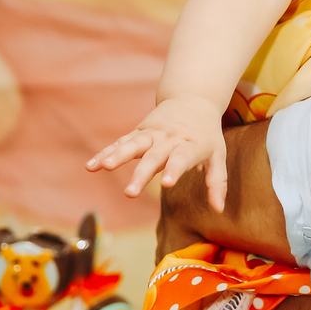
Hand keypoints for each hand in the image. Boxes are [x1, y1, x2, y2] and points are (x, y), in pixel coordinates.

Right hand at [87, 96, 228, 210]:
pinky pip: (120, 143)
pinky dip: (106, 153)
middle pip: (153, 156)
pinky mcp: (139, 132)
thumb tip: (218, 210)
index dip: (174, 170)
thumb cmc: (207, 134)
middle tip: (130, 193)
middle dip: (141, 174)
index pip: (182, 158)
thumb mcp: (218, 155)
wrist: (193, 99)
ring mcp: (152, 134)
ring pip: (133, 145)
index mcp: (191, 145)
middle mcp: (169, 139)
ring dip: (117, 156)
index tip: (166, 184)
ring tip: (102, 168)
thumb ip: (217, 182)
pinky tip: (91, 166)